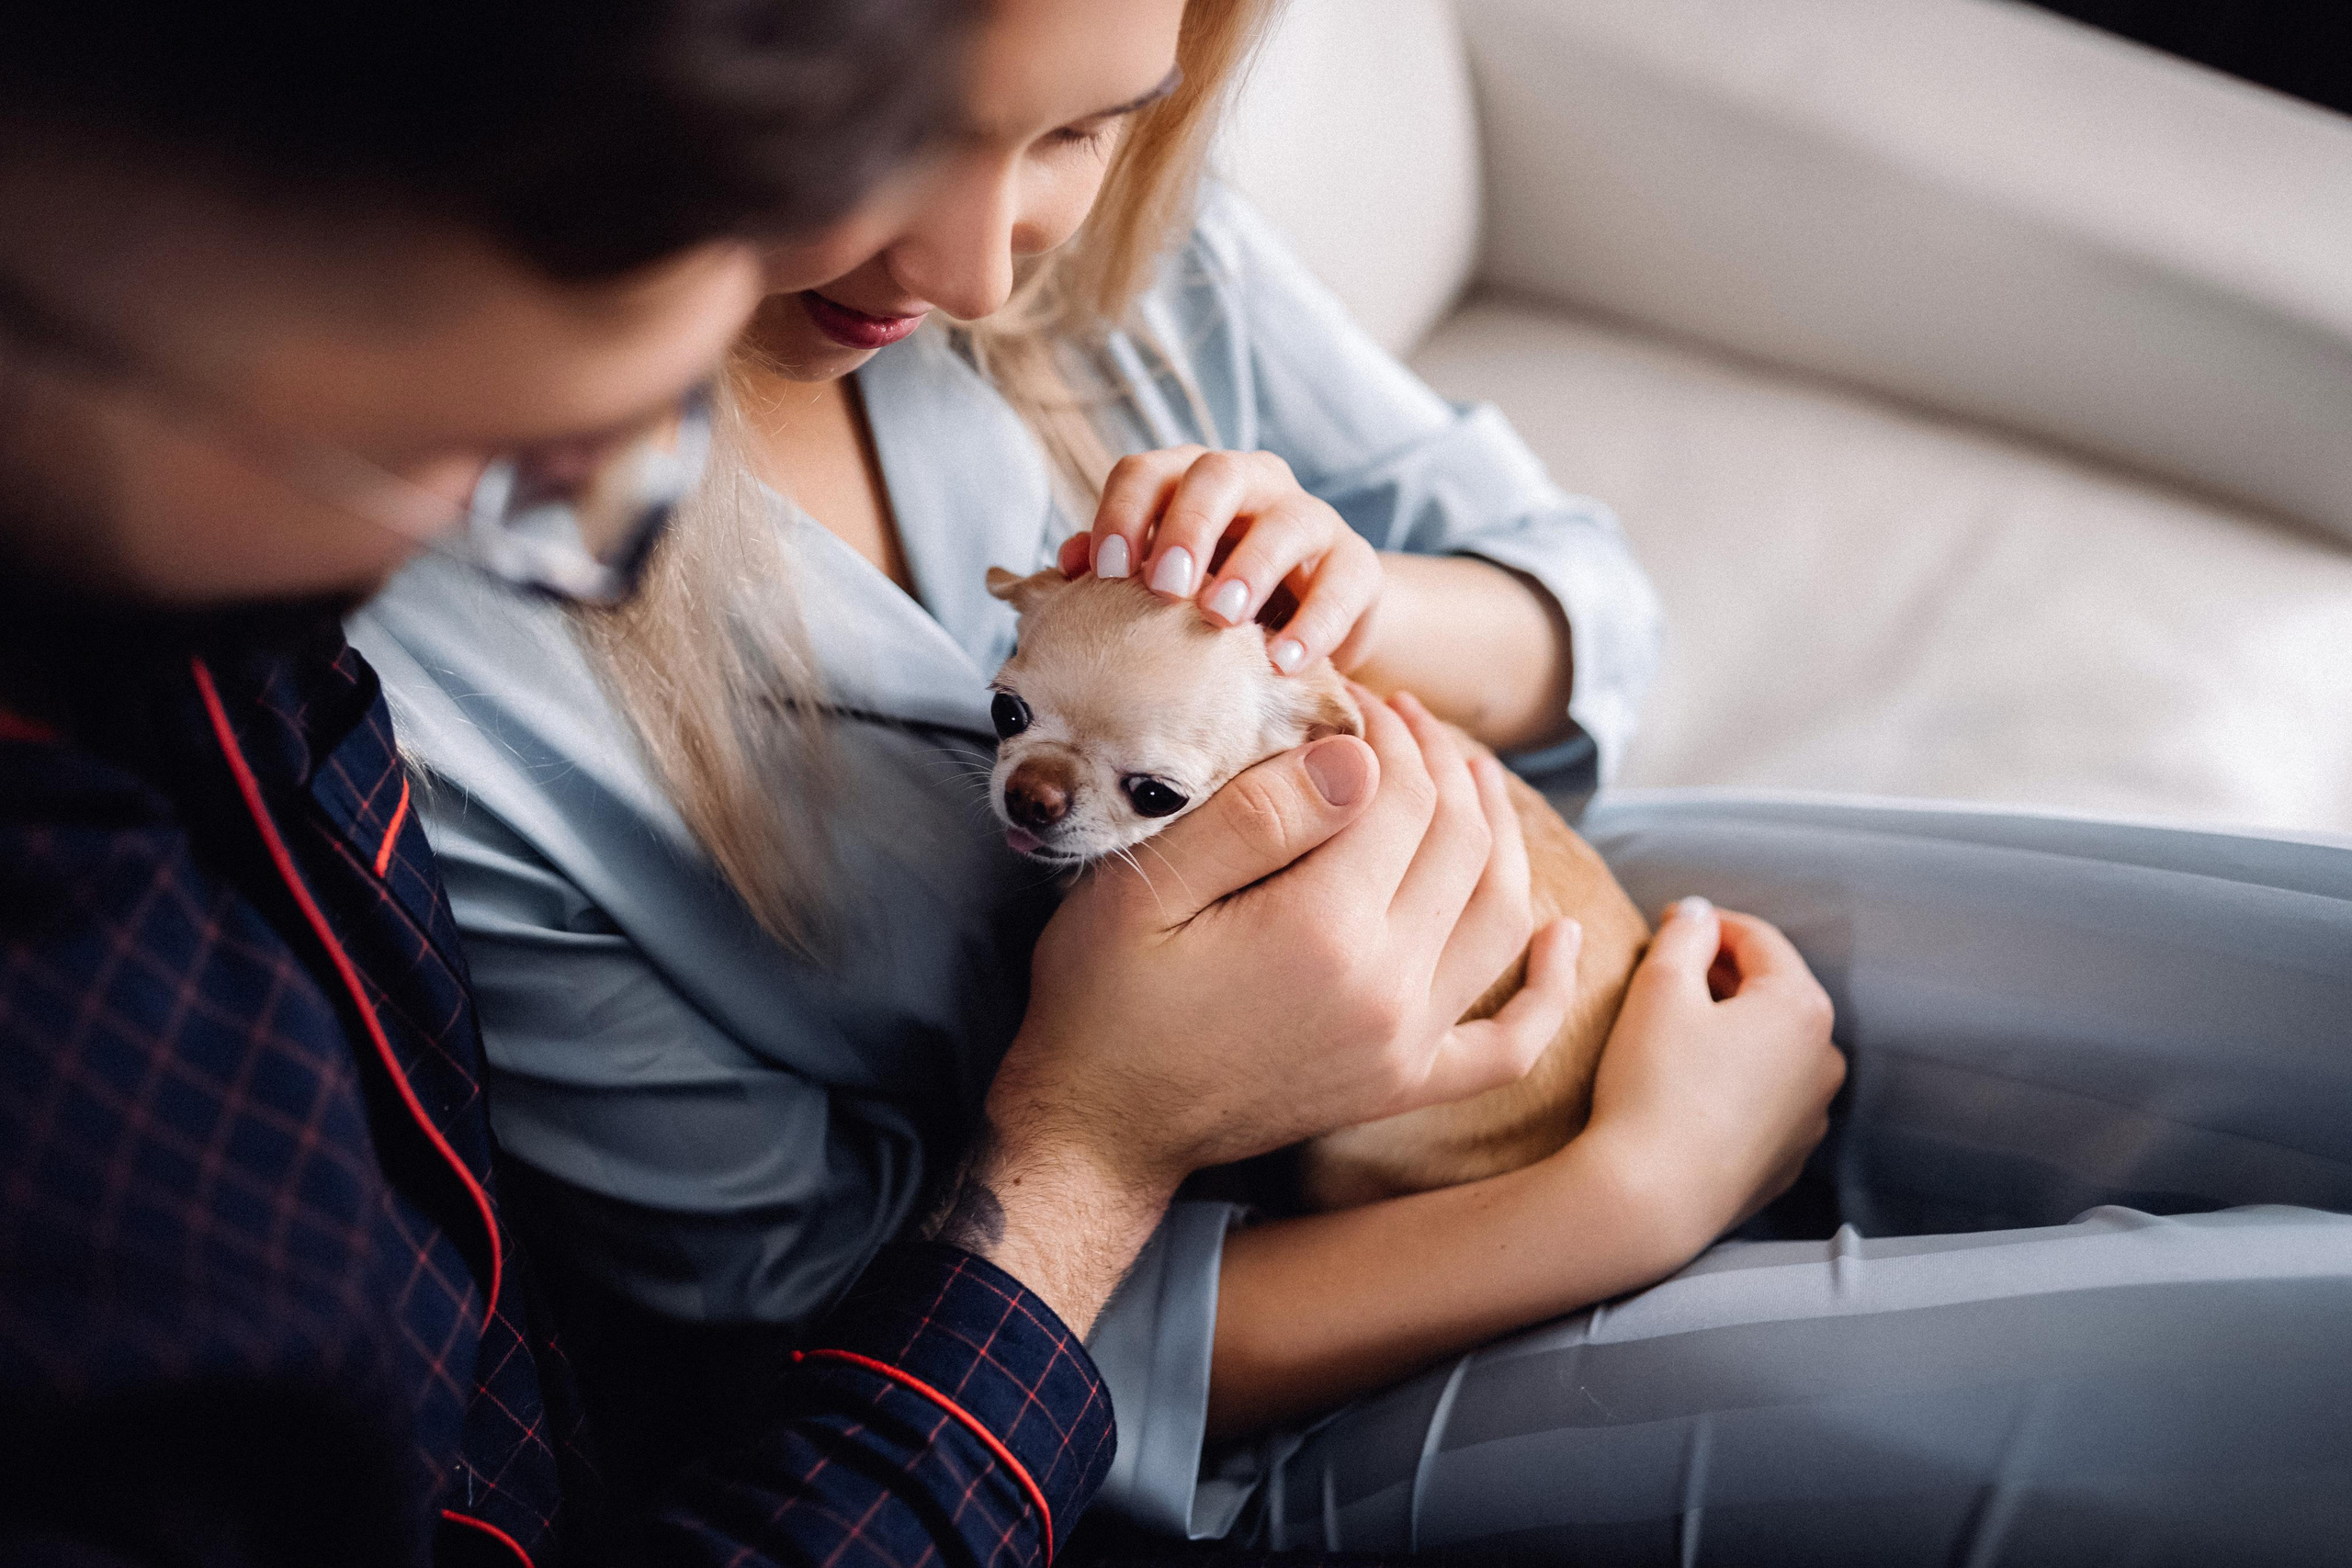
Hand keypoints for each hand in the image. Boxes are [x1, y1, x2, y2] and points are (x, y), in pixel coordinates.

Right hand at [960, 691, 1578, 1329]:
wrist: (1097, 1129)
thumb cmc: (1102, 1000)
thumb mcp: (1146, 889)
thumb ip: (1257, 816)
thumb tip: (1357, 754)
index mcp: (1326, 929)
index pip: (1400, 794)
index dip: (1384, 729)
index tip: (1352, 695)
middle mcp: (1389, 988)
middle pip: (1459, 841)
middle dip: (1438, 761)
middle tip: (1399, 716)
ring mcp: (1406, 1044)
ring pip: (1501, 914)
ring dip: (1498, 833)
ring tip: (1466, 776)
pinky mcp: (1403, 1084)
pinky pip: (1509, 1041)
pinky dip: (1548, 986)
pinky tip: (1559, 932)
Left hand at [1055, 445, 1382, 674]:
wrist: (1305, 627)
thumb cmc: (1212, 601)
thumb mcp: (1164, 586)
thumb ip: (1118, 571)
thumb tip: (1065, 567)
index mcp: (1190, 482)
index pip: (1148, 472)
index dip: (1123, 513)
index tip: (1107, 570)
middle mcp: (1253, 484)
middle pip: (1216, 475)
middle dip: (1188, 526)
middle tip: (1166, 586)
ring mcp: (1310, 519)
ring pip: (1287, 521)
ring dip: (1250, 568)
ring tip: (1221, 618)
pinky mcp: (1357, 565)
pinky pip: (1341, 584)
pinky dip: (1313, 625)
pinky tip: (1284, 663)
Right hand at [1574, 898, 1844, 1254]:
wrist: (1651, 1197)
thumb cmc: (1653, 1087)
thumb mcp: (1657, 989)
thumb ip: (1683, 935)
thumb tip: (1696, 915)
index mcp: (1802, 1008)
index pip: (1758, 939)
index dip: (1708, 924)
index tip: (1666, 924)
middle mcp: (1825, 1060)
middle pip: (1772, 992)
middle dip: (1722, 975)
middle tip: (1665, 973)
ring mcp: (1812, 1114)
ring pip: (1772, 1047)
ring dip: (1732, 1028)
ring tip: (1676, 1031)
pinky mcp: (1788, 1156)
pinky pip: (1766, 1097)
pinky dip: (1735, 1079)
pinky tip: (1690, 1086)